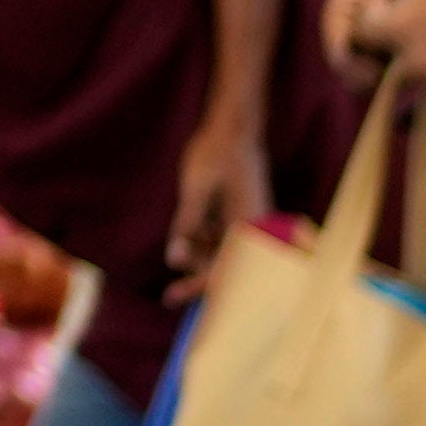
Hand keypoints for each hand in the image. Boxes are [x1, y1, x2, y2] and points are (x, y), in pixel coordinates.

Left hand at [167, 110, 271, 286]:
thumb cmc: (217, 154)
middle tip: (171, 283)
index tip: (170, 298)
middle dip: (196, 272)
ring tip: (185, 232)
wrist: (234, 128)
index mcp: (249, 227)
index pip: (224, 271)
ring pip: (221, 257)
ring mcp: (249, 228)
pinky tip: (195, 223)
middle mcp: (254, 233)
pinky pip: (221, 243)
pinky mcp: (241, 221)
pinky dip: (203, 241)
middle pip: (224, 269)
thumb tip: (174, 260)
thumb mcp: (196, 189)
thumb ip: (186, 225)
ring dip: (198, 254)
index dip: (196, 287)